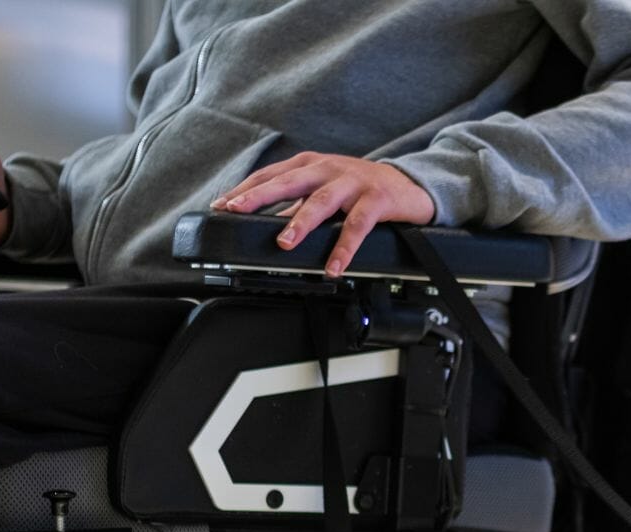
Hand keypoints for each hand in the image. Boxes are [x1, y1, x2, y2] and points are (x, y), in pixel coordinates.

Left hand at [212, 152, 434, 276]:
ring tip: (285, 244)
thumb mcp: (325, 189)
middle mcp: (328, 169)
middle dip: (260, 196)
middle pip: (289, 181)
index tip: (221, 206)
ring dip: (301, 223)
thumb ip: (297, 203)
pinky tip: (333, 267)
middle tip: (236, 211)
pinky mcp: (376, 199)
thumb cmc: (362, 188)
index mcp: (310, 165)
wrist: (409, 185)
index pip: (270, 175)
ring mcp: (352, 182)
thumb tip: (261, 224)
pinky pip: (357, 226)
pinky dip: (344, 248)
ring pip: (321, 201)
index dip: (245, 189)